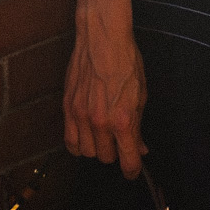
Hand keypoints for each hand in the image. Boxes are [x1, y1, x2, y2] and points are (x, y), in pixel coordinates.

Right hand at [63, 0, 147, 177]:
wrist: (102, 39)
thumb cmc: (126, 63)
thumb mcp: (141, 95)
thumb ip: (138, 125)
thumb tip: (138, 147)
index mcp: (123, 120)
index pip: (127, 160)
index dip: (132, 170)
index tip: (133, 170)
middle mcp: (100, 122)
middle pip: (106, 158)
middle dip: (115, 153)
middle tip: (120, 141)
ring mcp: (81, 116)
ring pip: (87, 153)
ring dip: (96, 148)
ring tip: (103, 136)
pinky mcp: (68, 108)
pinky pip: (69, 141)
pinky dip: (78, 144)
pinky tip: (86, 136)